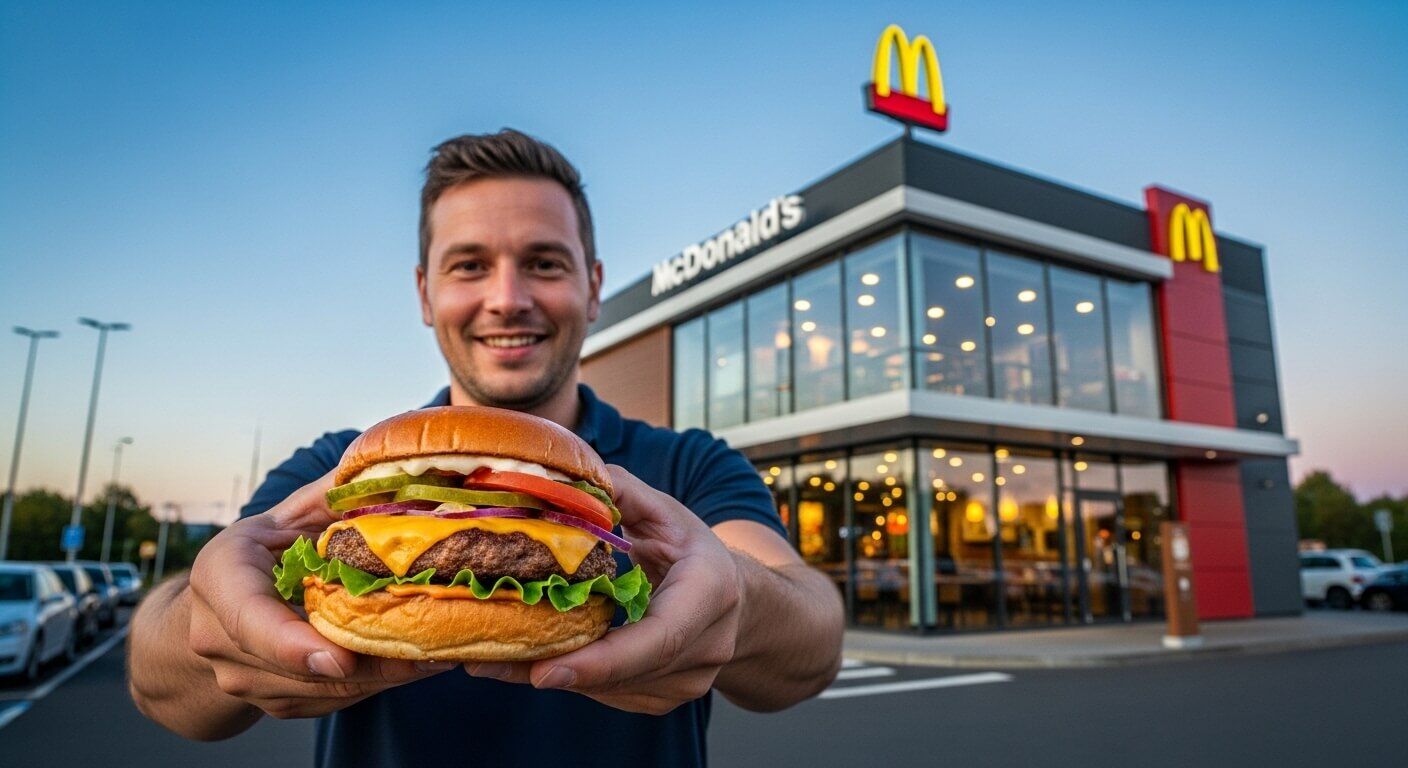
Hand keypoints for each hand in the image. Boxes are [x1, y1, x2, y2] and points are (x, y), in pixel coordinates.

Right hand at [186, 470, 452, 718]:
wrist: (216, 610)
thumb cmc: (263, 551)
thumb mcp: (288, 514)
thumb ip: (332, 496)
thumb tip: (387, 463)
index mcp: (221, 577)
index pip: (249, 619)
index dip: (292, 643)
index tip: (341, 655)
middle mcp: (219, 637)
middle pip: (301, 665)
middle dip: (371, 661)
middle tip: (433, 649)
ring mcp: (244, 679)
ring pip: (324, 689)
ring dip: (384, 675)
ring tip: (442, 653)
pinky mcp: (276, 702)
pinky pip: (334, 700)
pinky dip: (377, 683)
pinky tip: (418, 662)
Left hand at [466, 464, 743, 714]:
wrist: (742, 603)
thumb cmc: (697, 553)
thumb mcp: (669, 514)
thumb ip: (625, 494)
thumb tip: (576, 476)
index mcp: (710, 593)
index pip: (657, 638)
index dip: (601, 659)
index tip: (545, 672)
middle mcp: (706, 646)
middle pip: (623, 672)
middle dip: (553, 667)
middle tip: (485, 661)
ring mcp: (687, 681)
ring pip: (609, 689)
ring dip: (548, 674)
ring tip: (487, 661)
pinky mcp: (662, 698)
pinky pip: (609, 694)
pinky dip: (568, 676)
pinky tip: (524, 661)